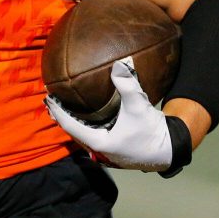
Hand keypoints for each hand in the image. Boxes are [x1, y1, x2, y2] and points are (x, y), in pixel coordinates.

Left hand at [46, 59, 187, 172]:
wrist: (170, 150)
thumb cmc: (152, 132)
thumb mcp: (139, 106)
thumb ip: (128, 85)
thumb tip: (119, 64)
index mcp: (99, 143)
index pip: (69, 126)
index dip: (57, 111)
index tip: (48, 97)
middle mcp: (99, 151)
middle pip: (72, 132)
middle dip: (61, 116)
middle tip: (51, 100)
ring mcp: (105, 154)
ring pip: (81, 136)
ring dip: (71, 121)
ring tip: (62, 106)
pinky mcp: (112, 151)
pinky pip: (90, 137)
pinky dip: (82, 126)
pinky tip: (82, 116)